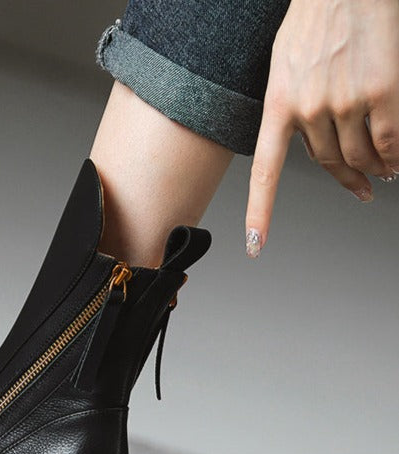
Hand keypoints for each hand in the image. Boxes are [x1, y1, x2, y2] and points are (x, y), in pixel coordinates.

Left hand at [245, 0, 398, 257]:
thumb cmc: (316, 16)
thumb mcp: (284, 63)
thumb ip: (291, 104)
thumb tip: (312, 142)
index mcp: (278, 104)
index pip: (265, 172)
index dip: (260, 214)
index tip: (254, 245)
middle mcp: (308, 108)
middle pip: (328, 163)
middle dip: (348, 179)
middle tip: (362, 188)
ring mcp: (345, 100)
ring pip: (359, 156)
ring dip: (373, 169)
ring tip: (384, 171)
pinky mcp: (381, 89)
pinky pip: (389, 140)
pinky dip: (394, 155)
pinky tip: (396, 160)